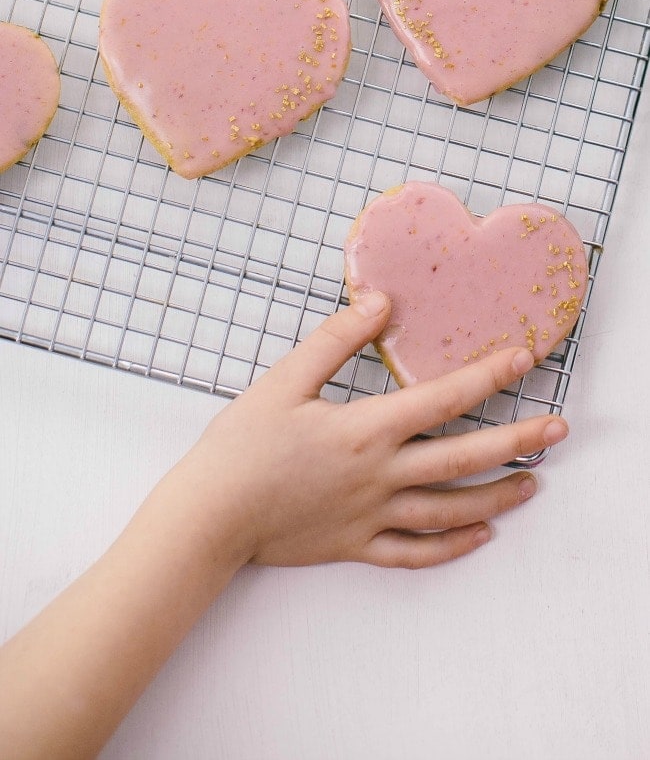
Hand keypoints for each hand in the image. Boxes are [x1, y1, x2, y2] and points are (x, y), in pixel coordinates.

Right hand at [186, 290, 567, 568]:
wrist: (210, 515)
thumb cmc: (242, 446)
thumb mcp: (284, 381)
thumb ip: (335, 340)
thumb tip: (380, 302)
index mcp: (365, 430)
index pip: (442, 399)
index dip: (487, 376)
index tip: (523, 360)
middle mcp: (379, 476)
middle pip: (462, 459)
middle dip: (516, 443)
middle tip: (558, 431)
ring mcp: (371, 516)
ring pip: (449, 511)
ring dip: (496, 497)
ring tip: (531, 485)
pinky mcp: (355, 546)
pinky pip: (414, 554)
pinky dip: (452, 548)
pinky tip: (480, 538)